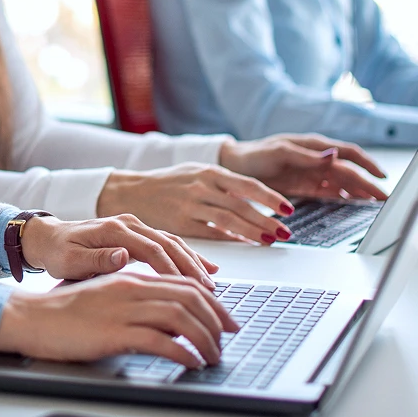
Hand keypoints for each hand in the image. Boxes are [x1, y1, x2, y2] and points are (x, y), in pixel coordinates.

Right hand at [0, 273, 238, 367]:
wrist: (31, 317)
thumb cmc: (64, 313)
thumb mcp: (105, 299)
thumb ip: (136, 302)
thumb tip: (169, 320)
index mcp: (128, 278)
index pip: (182, 282)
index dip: (211, 301)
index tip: (225, 319)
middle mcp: (129, 288)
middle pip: (188, 296)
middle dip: (216, 319)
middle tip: (228, 339)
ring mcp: (122, 309)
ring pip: (180, 316)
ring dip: (204, 338)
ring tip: (212, 356)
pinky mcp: (113, 332)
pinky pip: (159, 341)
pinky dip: (182, 352)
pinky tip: (190, 363)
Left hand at [18, 213, 218, 288]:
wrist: (49, 238)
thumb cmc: (58, 252)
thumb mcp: (70, 260)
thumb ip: (97, 259)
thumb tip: (122, 256)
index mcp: (113, 229)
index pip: (151, 249)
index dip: (173, 270)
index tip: (190, 289)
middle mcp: (128, 224)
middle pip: (168, 243)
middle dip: (191, 267)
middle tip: (211, 291)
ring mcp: (134, 226)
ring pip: (171, 242)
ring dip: (193, 262)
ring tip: (212, 284)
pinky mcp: (136, 234)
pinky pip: (167, 243)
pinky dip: (187, 255)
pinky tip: (205, 268)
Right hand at [97, 163, 296, 244]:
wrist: (130, 191)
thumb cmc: (166, 184)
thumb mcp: (194, 174)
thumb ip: (222, 185)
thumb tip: (253, 201)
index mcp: (207, 171)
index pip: (247, 184)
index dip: (270, 197)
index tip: (288, 209)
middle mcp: (200, 186)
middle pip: (242, 204)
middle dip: (267, 220)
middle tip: (285, 232)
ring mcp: (190, 204)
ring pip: (229, 219)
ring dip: (253, 231)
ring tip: (270, 240)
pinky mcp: (180, 222)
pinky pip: (211, 233)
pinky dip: (230, 239)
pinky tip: (243, 245)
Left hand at [219, 135, 386, 201]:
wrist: (234, 166)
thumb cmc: (255, 154)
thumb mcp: (279, 152)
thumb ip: (306, 156)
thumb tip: (333, 155)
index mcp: (313, 146)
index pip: (348, 153)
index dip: (367, 164)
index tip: (381, 177)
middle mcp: (316, 159)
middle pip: (349, 171)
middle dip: (367, 184)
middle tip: (383, 199)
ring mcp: (312, 173)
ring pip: (343, 183)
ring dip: (358, 193)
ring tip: (374, 205)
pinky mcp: (305, 186)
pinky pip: (330, 192)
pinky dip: (343, 199)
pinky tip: (353, 207)